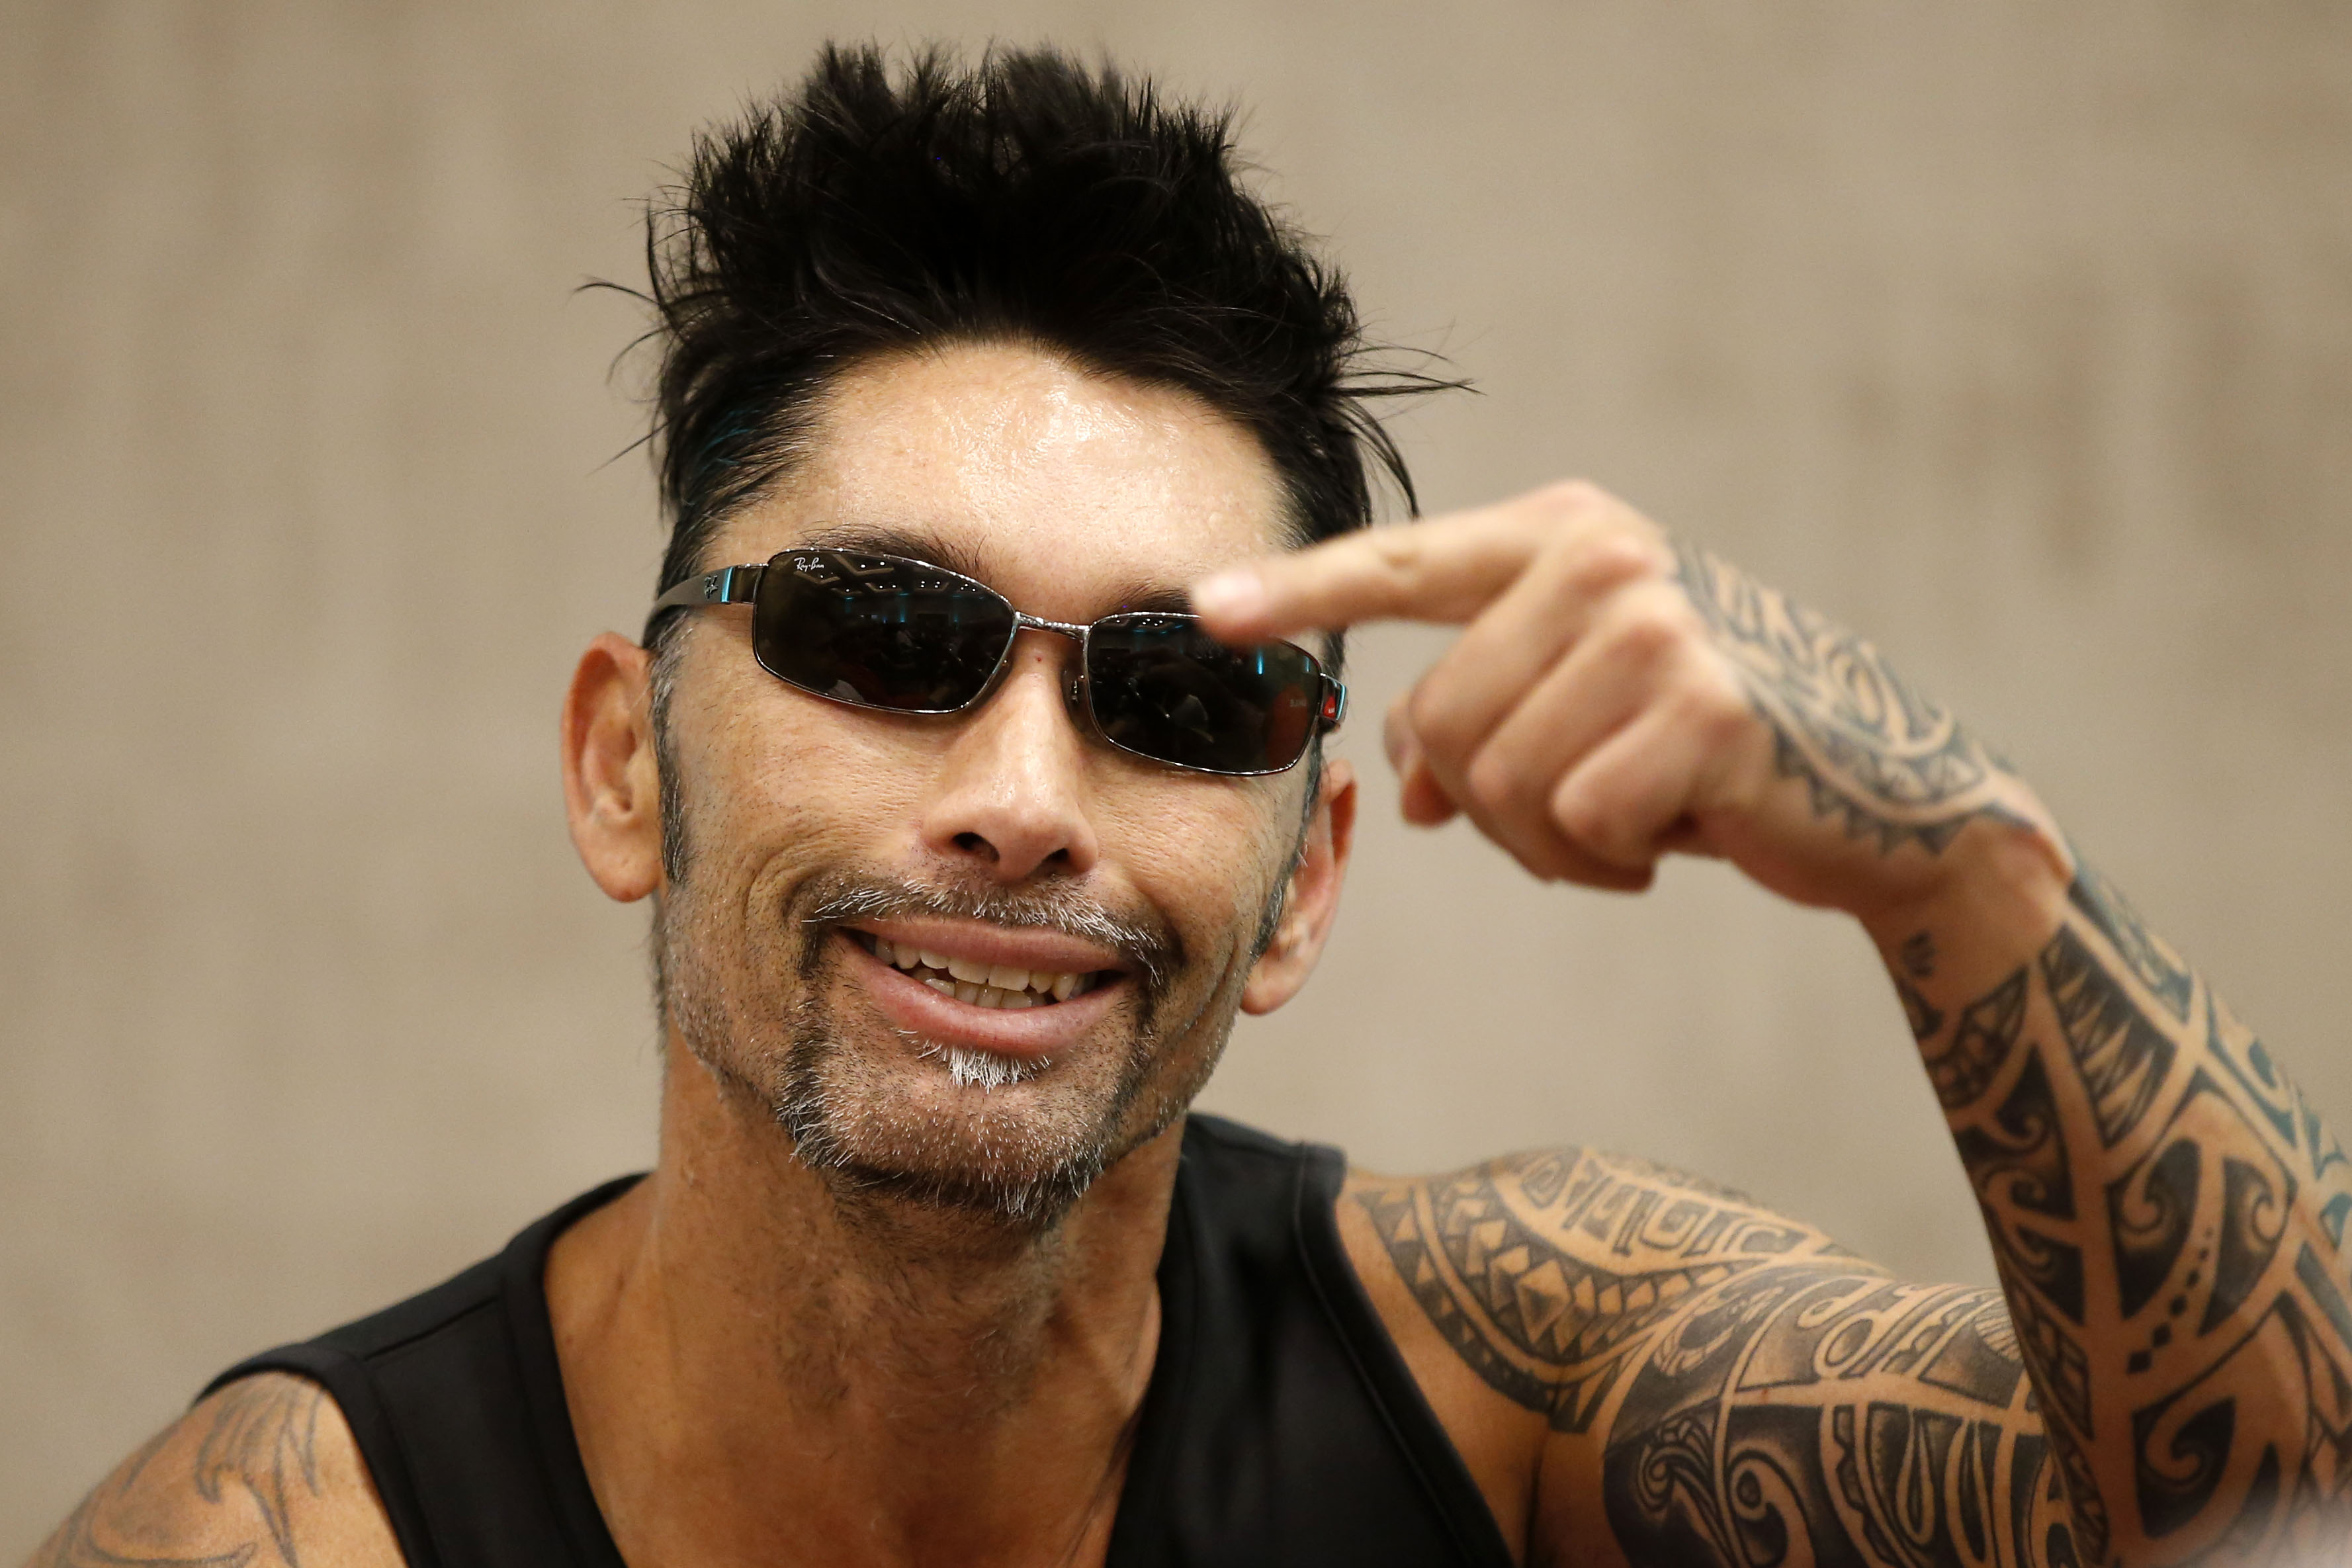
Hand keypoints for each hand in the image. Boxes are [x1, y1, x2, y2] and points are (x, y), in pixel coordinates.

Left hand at [1192, 481, 2050, 925]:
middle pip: (1435, 725)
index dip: (1297, 592)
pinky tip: (1685, 834)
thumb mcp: (1591, 708)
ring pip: (1498, 787)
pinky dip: (1611, 864)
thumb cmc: (1718, 748)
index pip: (1401, 562)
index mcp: (1566, 533)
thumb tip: (1413, 788)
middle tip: (1589, 809)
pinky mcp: (1703, 706)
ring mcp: (1655, 623)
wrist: (1893, 795)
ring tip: (1642, 817)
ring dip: (1555, 844)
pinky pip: (1575, 825)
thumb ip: (1488, 715)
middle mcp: (1603, 557)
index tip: (1200, 608)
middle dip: (1492, 805)